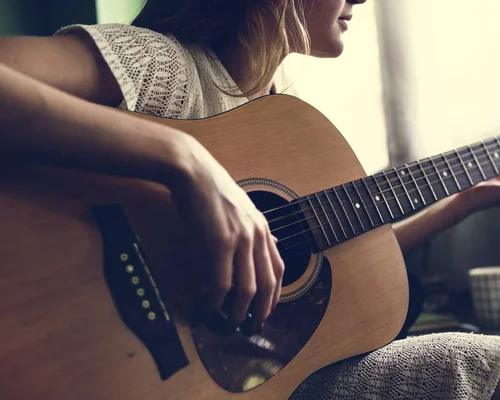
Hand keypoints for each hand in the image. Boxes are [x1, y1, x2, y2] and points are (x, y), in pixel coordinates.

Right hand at [167, 137, 283, 332]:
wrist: (192, 170)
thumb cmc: (211, 189)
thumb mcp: (241, 208)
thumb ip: (253, 229)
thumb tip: (266, 245)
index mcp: (263, 228)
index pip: (280, 269)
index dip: (275, 296)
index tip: (267, 311)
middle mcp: (257, 235)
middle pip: (268, 285)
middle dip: (262, 313)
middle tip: (252, 329)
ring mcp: (240, 239)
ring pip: (247, 290)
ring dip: (238, 313)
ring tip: (229, 325)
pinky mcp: (219, 243)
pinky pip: (221, 282)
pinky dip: (215, 302)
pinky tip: (208, 309)